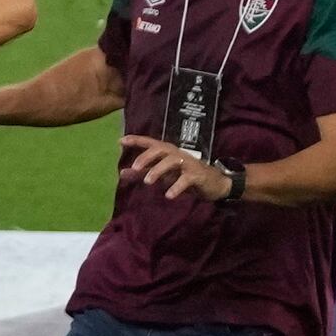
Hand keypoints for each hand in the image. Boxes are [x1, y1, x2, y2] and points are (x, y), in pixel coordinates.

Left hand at [117, 133, 236, 202]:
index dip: (136, 140)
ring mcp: (188, 164)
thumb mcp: (163, 174)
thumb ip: (143, 172)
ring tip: (147, 181)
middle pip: (160, 149)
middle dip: (146, 156)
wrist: (215, 184)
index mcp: (168, 152)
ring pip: (172, 162)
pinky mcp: (197, 175)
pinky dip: (176, 187)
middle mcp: (177, 154)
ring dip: (158, 170)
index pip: (150, 142)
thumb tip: (122, 172)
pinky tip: (169, 195)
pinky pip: (185, 179)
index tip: (121, 140)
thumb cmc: (185, 176)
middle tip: (135, 167)